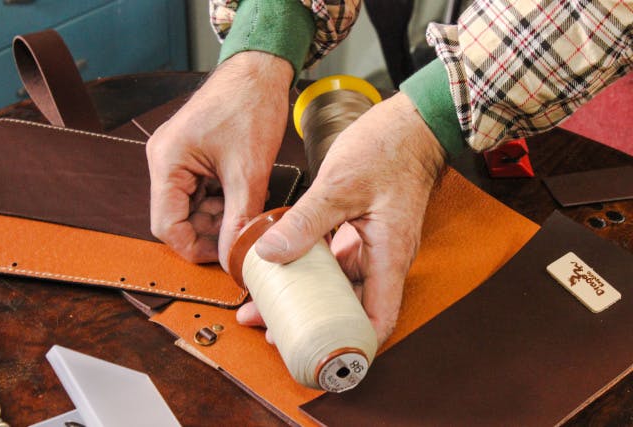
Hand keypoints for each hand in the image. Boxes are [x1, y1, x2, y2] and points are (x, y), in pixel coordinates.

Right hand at [146, 52, 292, 267]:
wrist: (260, 70)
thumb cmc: (249, 105)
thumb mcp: (248, 170)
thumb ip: (240, 217)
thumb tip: (234, 255)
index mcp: (166, 162)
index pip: (166, 225)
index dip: (194, 248)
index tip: (223, 258)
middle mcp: (164, 161)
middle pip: (177, 218)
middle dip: (210, 232)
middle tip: (242, 236)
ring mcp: (178, 158)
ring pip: (192, 207)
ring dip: (218, 218)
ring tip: (248, 214)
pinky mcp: (193, 156)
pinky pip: (202, 192)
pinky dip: (222, 202)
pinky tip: (244, 199)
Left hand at [237, 92, 445, 346]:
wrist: (412, 123)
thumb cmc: (390, 149)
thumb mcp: (340, 185)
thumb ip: (305, 221)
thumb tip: (270, 254)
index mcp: (389, 256)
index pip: (378, 320)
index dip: (350, 345)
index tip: (315, 355)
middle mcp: (384, 259)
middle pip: (350, 308)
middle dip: (311, 321)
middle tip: (269, 325)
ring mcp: (374, 246)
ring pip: (339, 284)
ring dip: (307, 293)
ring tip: (267, 299)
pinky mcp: (364, 231)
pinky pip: (336, 260)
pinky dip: (311, 266)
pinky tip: (284, 263)